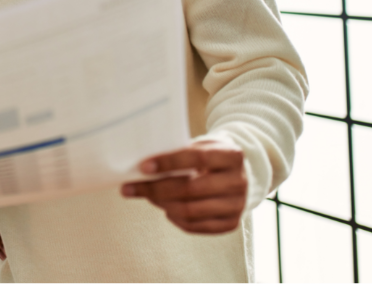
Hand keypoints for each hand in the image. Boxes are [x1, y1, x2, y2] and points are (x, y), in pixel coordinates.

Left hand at [120, 140, 247, 233]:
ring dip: (162, 204)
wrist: (239, 174)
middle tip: (132, 187)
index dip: (169, 162)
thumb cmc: (211, 157)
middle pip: (191, 189)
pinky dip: (175, 218)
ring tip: (147, 196)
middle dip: (156, 189)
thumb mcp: (202, 145)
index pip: (198, 158)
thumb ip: (180, 153)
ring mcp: (236, 205)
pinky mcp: (231, 223)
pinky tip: (165, 208)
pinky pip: (195, 226)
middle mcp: (238, 182)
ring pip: (191, 210)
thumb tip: (145, 167)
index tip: (144, 167)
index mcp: (232, 156)